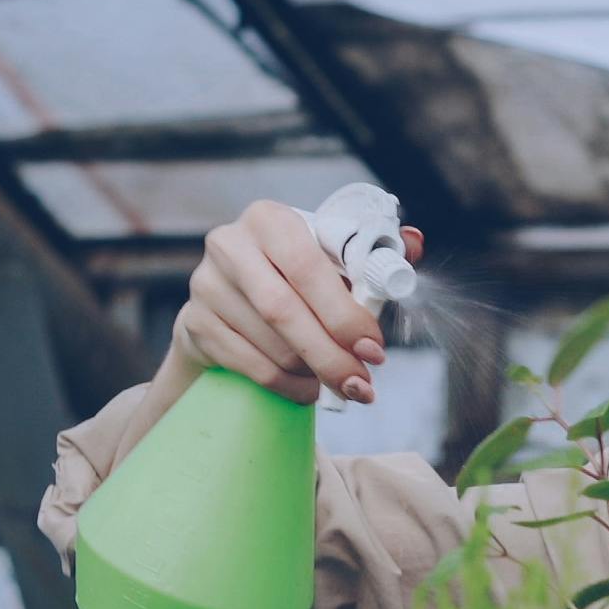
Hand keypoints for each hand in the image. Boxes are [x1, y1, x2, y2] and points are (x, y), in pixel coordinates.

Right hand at [170, 198, 426, 407]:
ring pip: (269, 343)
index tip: (374, 349)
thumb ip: (371, 255)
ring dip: (311, 371)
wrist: (227, 306)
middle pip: (284, 310)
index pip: (307, 265)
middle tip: (362, 385)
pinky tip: (305, 388)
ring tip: (335, 380)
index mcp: (269, 219)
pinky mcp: (193, 323)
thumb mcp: (330, 261)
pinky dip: (285, 384)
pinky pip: (248, 365)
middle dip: (331, 355)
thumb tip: (414, 244)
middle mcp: (229, 245)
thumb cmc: (293, 280)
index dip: (343, 313)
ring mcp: (205, 284)